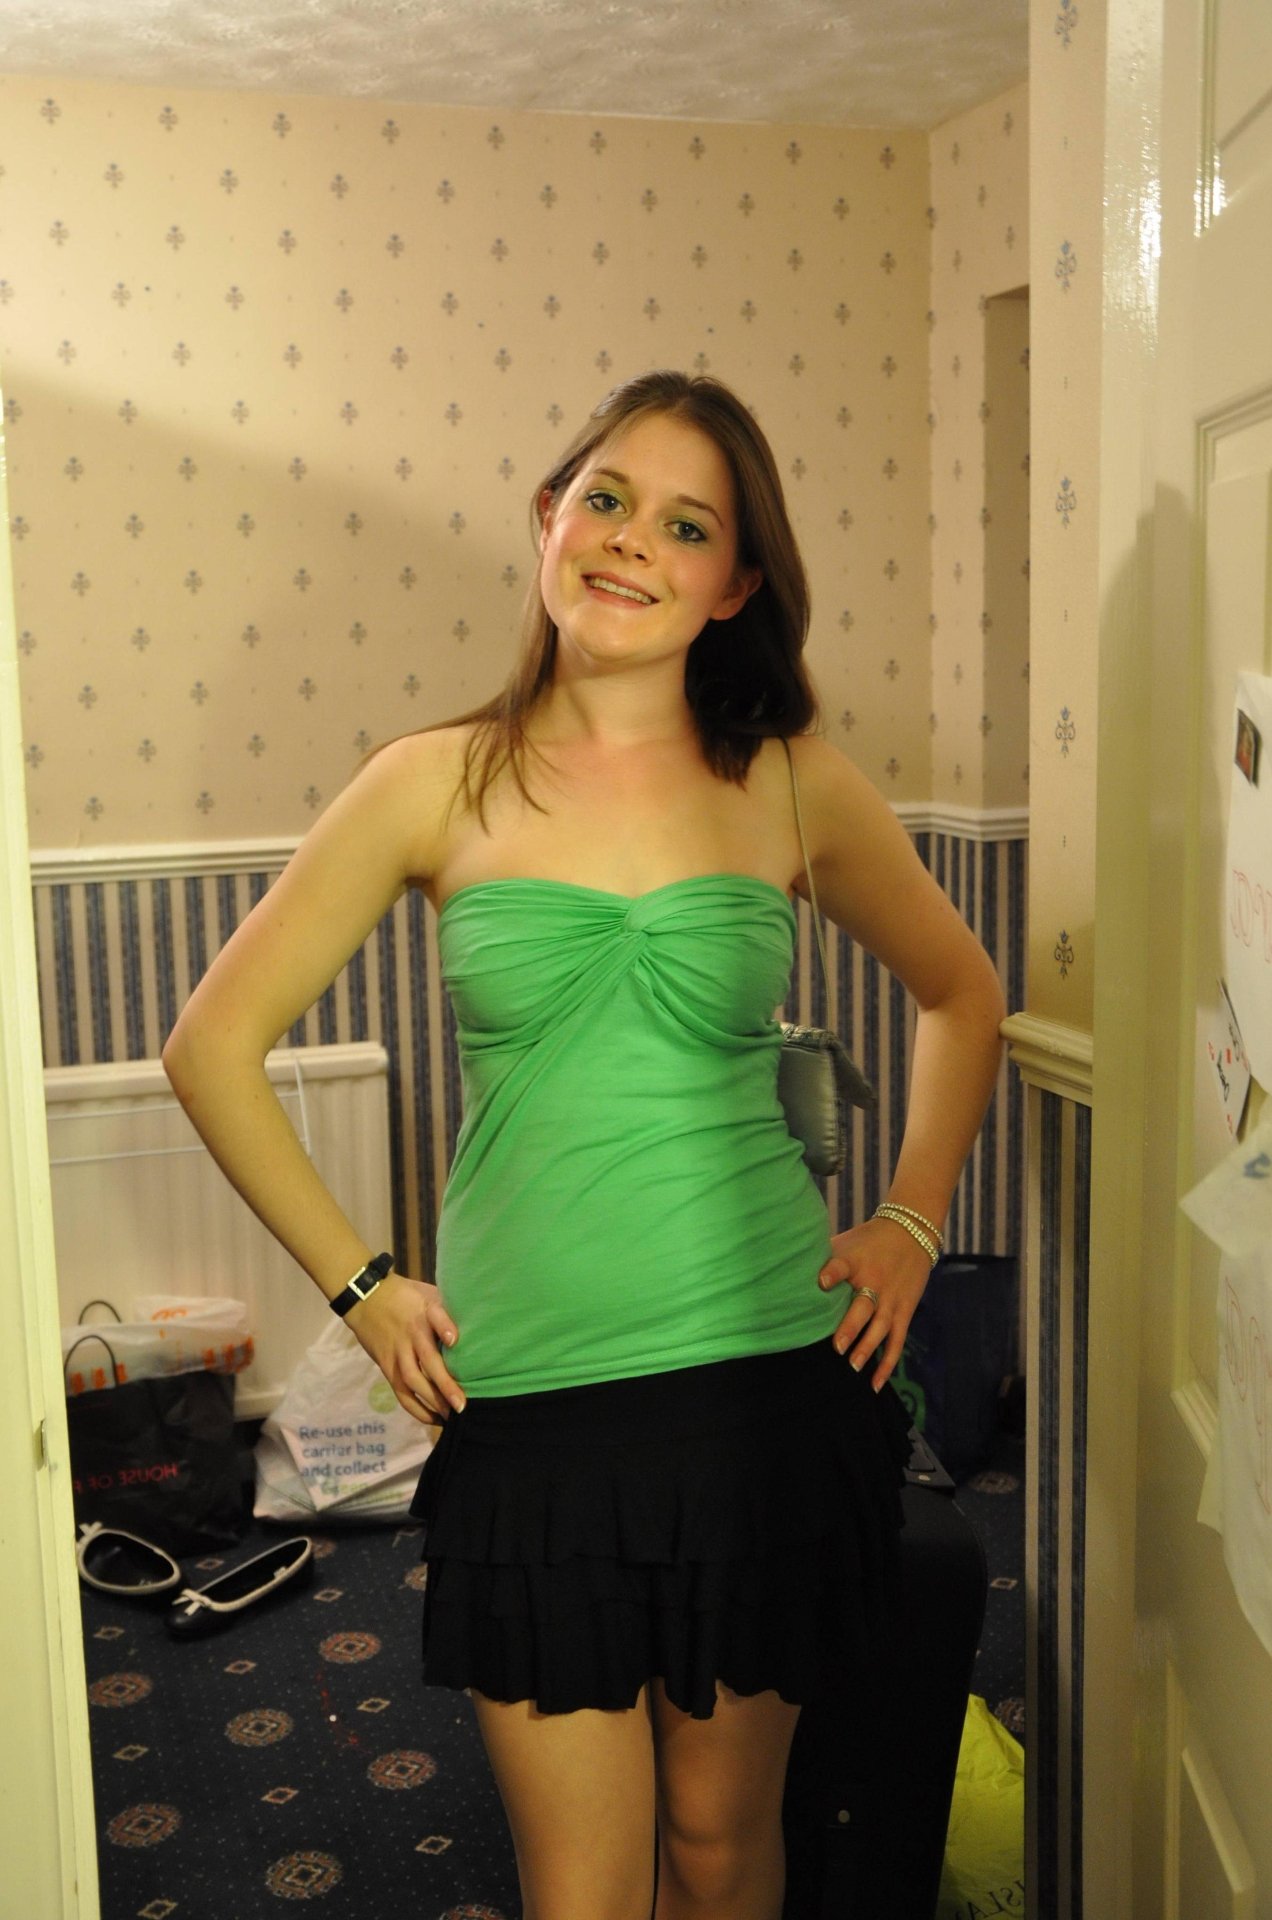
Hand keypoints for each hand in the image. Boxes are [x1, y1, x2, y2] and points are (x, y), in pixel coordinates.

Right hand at [344, 1271, 464, 1423]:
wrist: (366, 1298)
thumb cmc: (406, 1296)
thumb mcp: (427, 1293)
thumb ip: (447, 1310)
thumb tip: (477, 1326)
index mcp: (424, 1311)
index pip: (435, 1315)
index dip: (444, 1326)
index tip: (454, 1340)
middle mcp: (411, 1333)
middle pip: (428, 1359)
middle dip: (445, 1383)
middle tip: (462, 1404)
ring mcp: (398, 1352)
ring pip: (413, 1380)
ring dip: (432, 1400)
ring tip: (452, 1415)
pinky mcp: (387, 1366)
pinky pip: (401, 1391)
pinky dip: (416, 1407)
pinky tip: (433, 1418)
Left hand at [817, 1216, 932, 1390]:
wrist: (911, 1232)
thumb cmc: (868, 1241)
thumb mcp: (846, 1242)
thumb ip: (823, 1258)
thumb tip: (787, 1273)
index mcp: (856, 1261)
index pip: (842, 1264)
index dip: (833, 1273)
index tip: (821, 1281)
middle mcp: (875, 1281)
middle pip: (864, 1305)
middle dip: (851, 1326)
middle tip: (836, 1346)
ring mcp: (892, 1299)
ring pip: (881, 1327)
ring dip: (868, 1347)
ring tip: (853, 1365)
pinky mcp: (905, 1311)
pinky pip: (896, 1341)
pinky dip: (887, 1364)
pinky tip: (874, 1384)